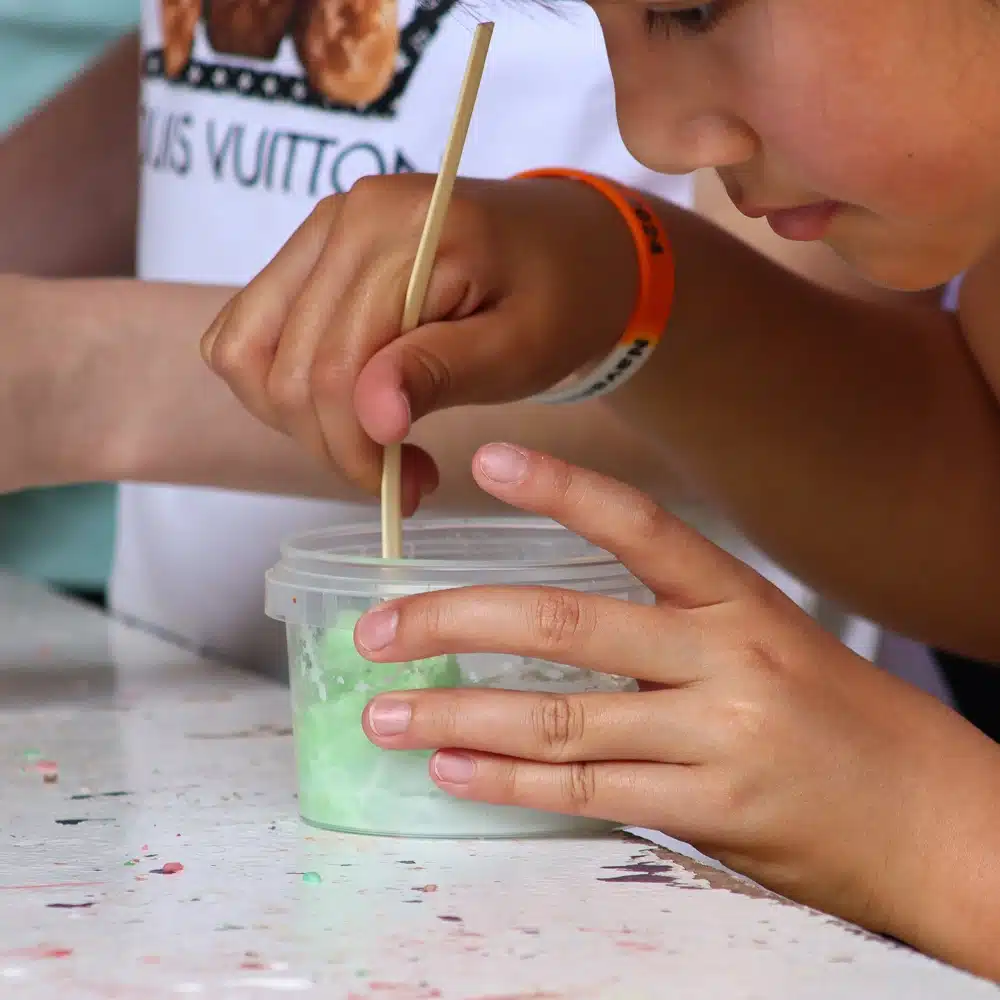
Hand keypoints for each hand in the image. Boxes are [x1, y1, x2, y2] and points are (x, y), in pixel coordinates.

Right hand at [199, 174, 636, 506]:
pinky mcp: (312, 253)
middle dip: (334, 444)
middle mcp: (344, 218)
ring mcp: (321, 231)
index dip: (356, 447)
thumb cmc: (562, 297)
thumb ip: (440, 373)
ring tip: (377, 444)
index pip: (335, 367)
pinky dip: (284, 385)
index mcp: (403, 232)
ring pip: (247, 350)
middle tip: (402, 478)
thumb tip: (371, 417)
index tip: (409, 489)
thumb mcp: (519, 348)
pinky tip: (351, 405)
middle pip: (284, 366)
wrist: (575, 244)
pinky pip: (252, 330)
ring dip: (300, 420)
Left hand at [352, 444, 999, 954]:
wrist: (935, 818)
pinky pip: (588, 792)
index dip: (562, 488)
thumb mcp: (773, 642)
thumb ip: (676, 630)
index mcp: (740, 599)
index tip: (490, 461)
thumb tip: (556, 630)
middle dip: (456, 620)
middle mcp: (725, 656)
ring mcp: (717, 735)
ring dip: (459, 712)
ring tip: (387, 712)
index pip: (640, 526)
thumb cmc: (844, 719)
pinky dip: (510, 782)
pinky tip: (454, 769)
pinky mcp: (712, 811)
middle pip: (565, 621)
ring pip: (560, 718)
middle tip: (380, 626)